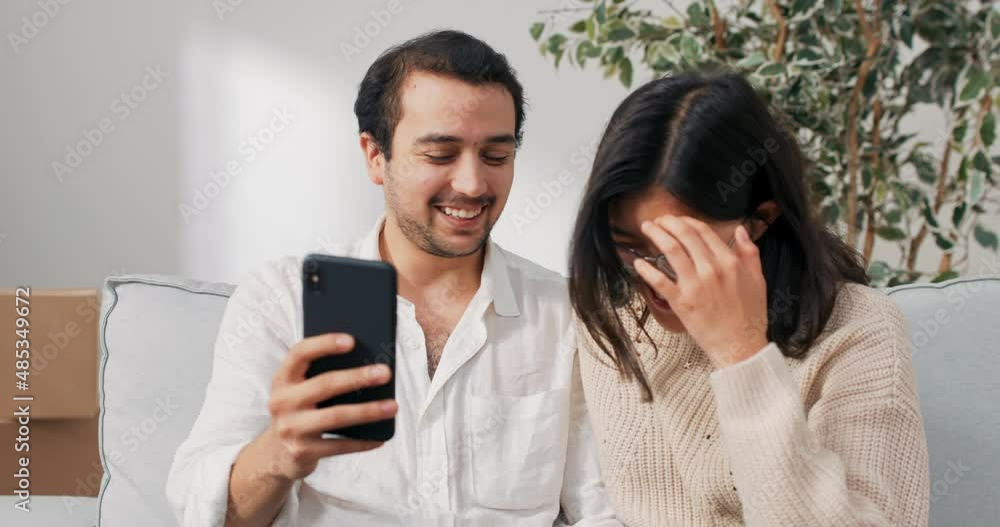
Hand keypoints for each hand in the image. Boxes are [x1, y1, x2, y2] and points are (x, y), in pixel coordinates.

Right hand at [265, 333, 396, 480]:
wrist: (276, 454)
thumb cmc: (300, 411)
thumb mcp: (300, 390)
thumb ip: (321, 375)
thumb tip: (369, 365)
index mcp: (283, 379)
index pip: (300, 353)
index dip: (324, 344)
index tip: (352, 340)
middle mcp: (282, 401)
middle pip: (325, 384)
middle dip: (358, 377)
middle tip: (386, 373)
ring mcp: (290, 428)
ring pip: (335, 416)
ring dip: (368, 411)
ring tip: (393, 406)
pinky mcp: (301, 451)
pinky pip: (338, 445)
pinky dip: (362, 442)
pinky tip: (380, 437)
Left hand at [634, 216, 768, 368]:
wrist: (740, 346)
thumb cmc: (750, 316)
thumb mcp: (758, 280)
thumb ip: (750, 252)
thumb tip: (740, 230)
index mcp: (730, 262)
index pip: (703, 232)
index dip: (686, 221)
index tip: (676, 220)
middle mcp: (712, 269)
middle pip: (685, 236)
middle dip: (668, 223)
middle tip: (657, 220)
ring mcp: (695, 285)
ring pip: (672, 251)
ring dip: (656, 235)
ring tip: (646, 228)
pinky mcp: (682, 302)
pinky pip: (660, 281)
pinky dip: (647, 269)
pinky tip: (638, 262)